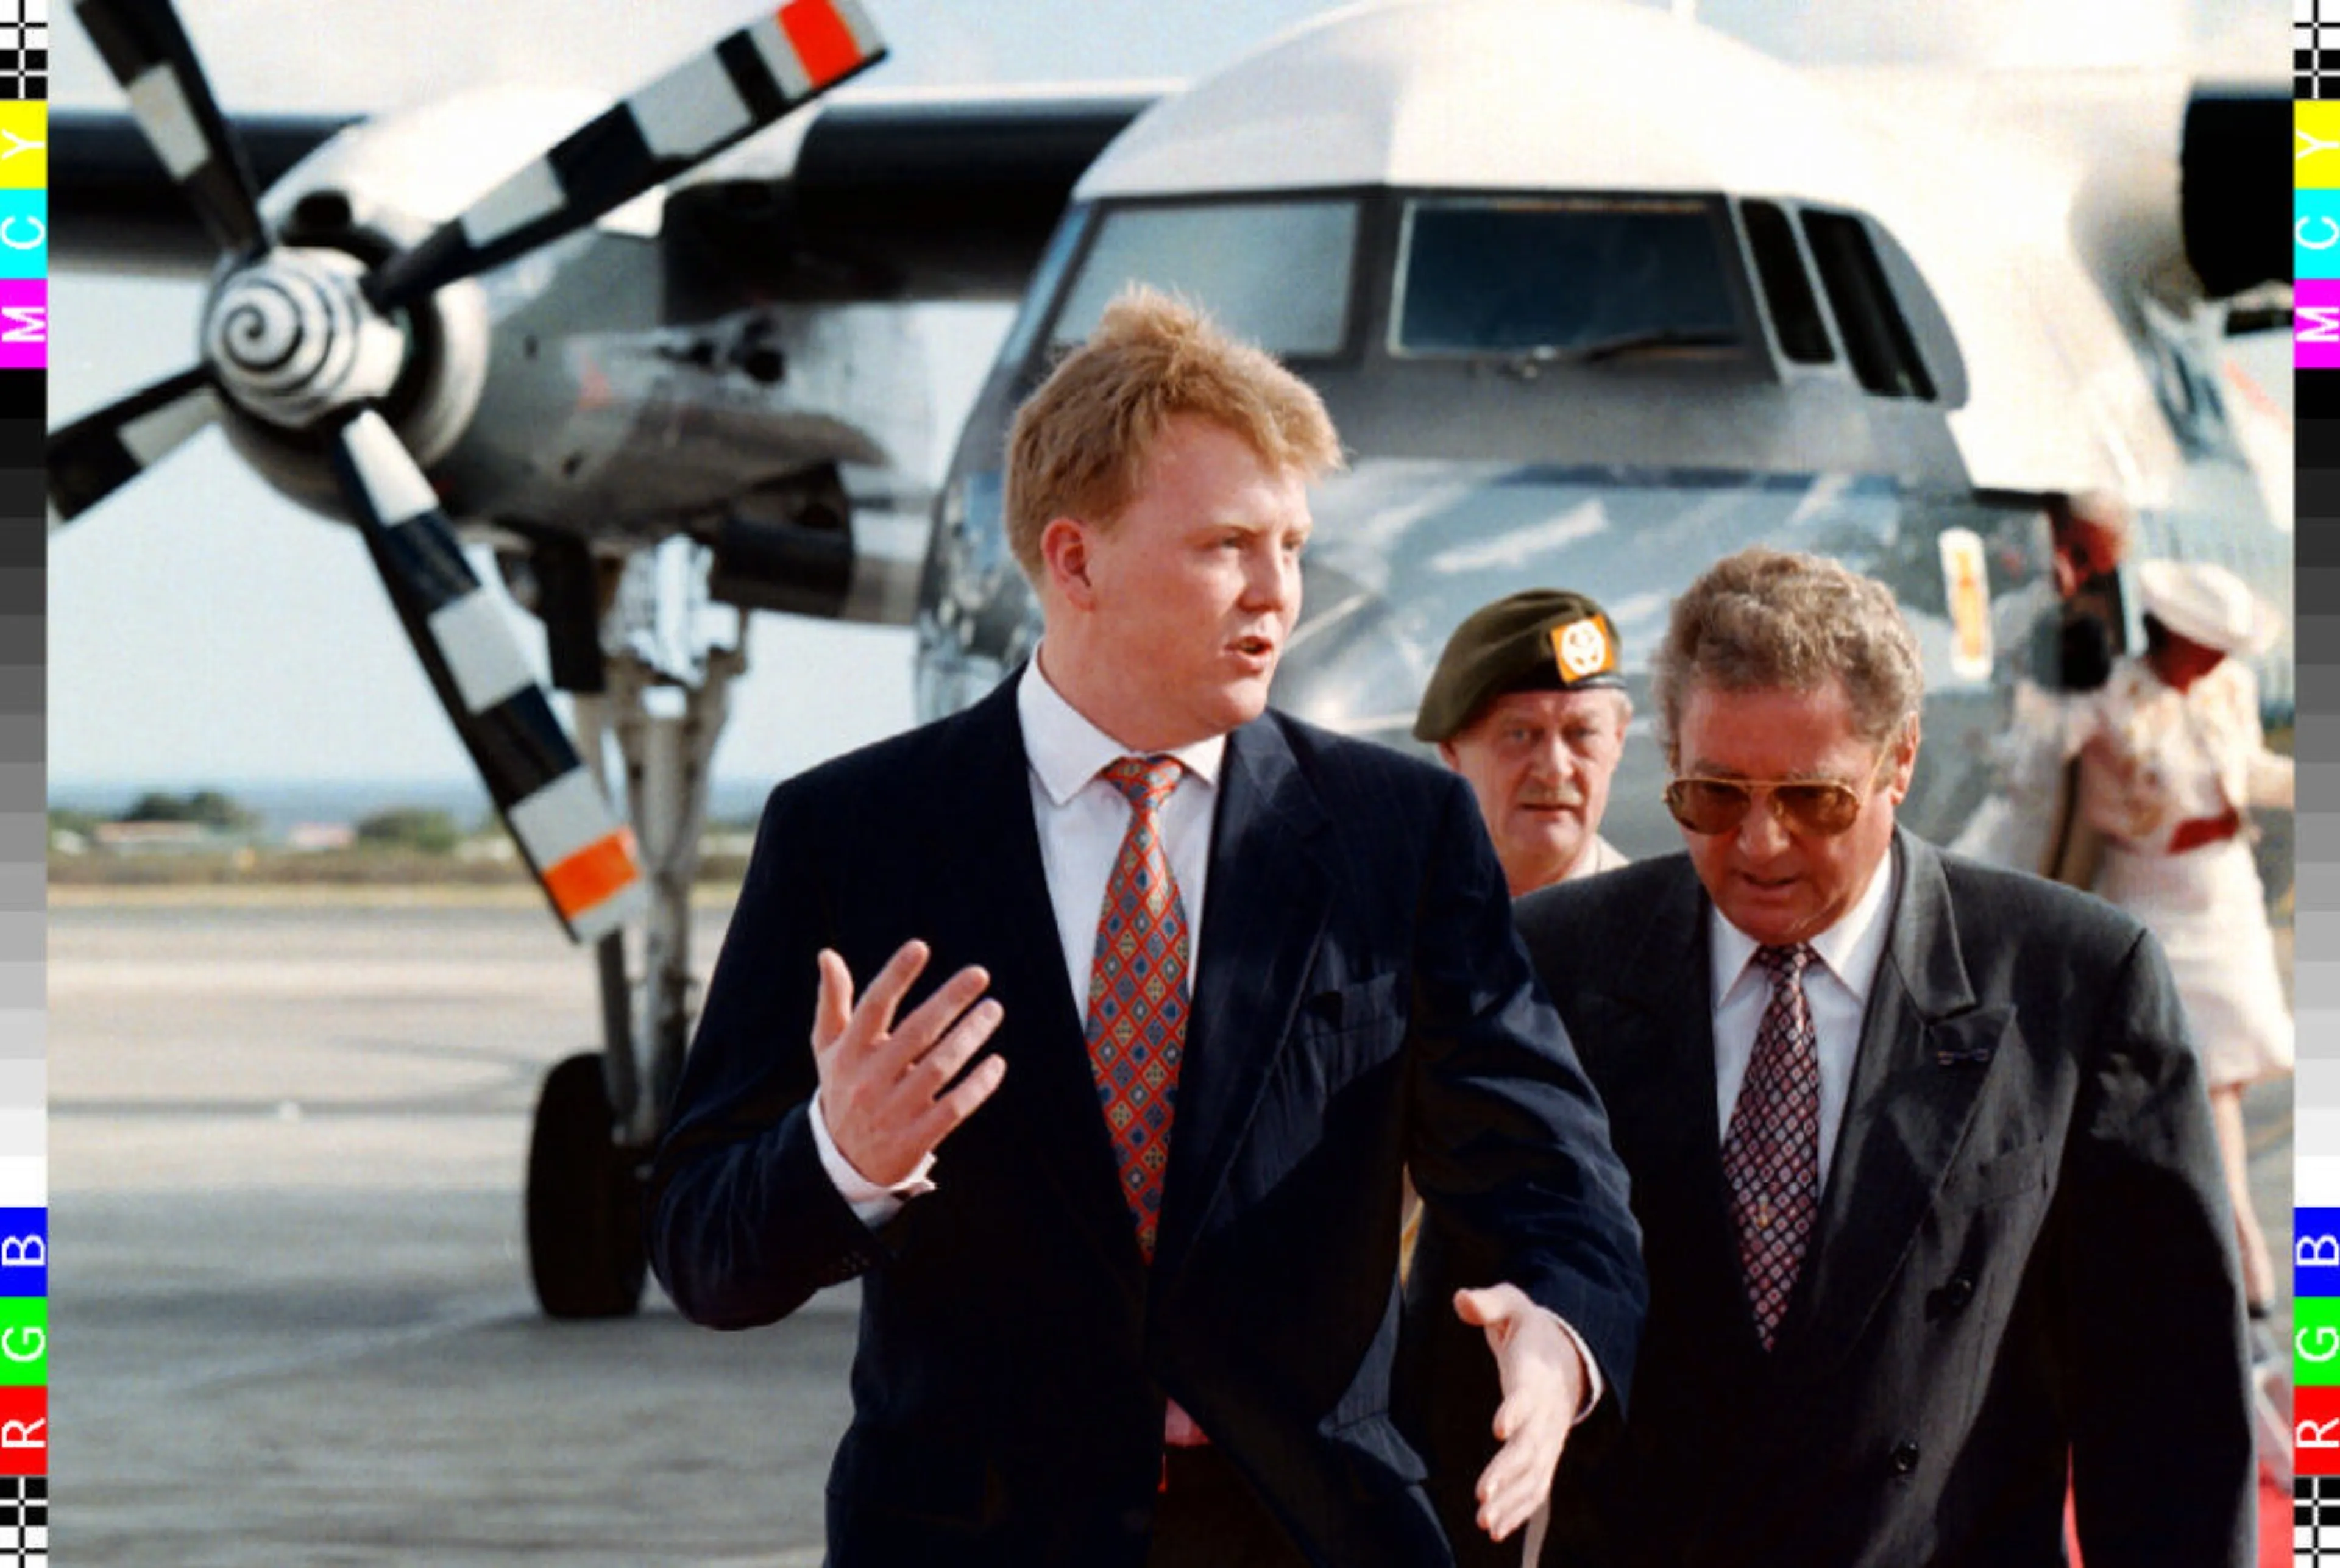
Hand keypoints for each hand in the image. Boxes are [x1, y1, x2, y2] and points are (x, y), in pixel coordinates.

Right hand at [812, 940, 1006, 1187]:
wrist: (839, 1163)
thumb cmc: (842, 1089)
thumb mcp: (828, 1049)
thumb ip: (832, 1001)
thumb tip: (828, 954)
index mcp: (848, 1053)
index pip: (873, 1007)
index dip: (895, 976)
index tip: (919, 947)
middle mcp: (869, 1079)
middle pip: (915, 1033)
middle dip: (949, 1001)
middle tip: (979, 974)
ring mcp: (893, 1110)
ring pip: (938, 1068)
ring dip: (969, 1037)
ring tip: (993, 1009)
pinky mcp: (914, 1138)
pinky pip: (952, 1108)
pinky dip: (976, 1086)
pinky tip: (996, 1063)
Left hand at [1455, 1283, 1585, 1542]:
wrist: (1570, 1357)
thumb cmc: (1531, 1330)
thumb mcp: (1513, 1306)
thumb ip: (1488, 1303)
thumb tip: (1461, 1299)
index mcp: (1537, 1373)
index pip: (1527, 1394)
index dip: (1515, 1410)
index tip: (1500, 1427)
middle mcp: (1547, 1411)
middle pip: (1530, 1445)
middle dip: (1507, 1470)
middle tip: (1483, 1492)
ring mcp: (1549, 1437)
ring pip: (1533, 1474)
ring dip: (1511, 1499)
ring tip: (1485, 1520)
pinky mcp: (1545, 1455)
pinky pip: (1535, 1488)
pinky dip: (1519, 1510)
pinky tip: (1496, 1528)